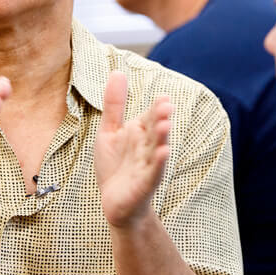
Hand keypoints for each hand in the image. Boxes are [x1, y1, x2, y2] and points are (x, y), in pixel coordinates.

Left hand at [94, 71, 171, 227]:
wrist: (114, 202)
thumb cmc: (114, 166)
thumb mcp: (109, 131)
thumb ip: (114, 104)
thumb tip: (118, 72)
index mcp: (139, 133)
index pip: (149, 117)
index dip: (155, 108)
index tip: (163, 98)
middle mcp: (146, 147)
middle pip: (154, 131)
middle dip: (160, 119)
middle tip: (166, 106)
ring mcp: (146, 166)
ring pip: (156, 150)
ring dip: (161, 138)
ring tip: (164, 126)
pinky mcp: (143, 184)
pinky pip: (152, 173)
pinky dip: (158, 164)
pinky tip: (163, 154)